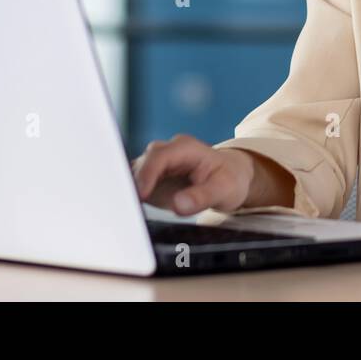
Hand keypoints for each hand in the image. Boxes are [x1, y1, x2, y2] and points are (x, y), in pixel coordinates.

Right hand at [130, 134, 254, 215]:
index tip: (141, 194)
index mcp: (185, 148)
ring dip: (130, 190)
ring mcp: (158, 164)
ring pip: (135, 172)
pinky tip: (132, 211)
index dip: (147, 173)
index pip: (159, 156)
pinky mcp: (152, 178)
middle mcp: (168, 152)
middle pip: (142, 162)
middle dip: (134, 183)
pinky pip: (136, 184)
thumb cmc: (229, 178)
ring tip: (129, 211)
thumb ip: (202, 196)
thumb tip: (179, 205)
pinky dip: (132, 195)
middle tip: (129, 207)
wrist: (231, 176)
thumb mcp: (224, 189)